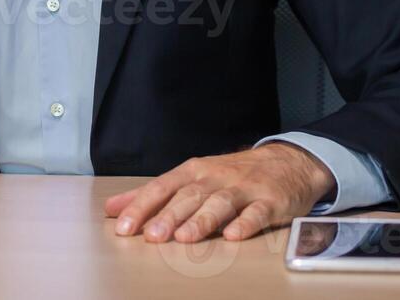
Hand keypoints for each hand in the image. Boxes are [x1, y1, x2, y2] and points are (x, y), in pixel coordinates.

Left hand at [103, 143, 334, 242]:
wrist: (286, 162)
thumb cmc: (232, 174)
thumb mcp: (191, 177)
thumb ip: (152, 195)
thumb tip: (113, 208)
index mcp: (193, 172)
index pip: (162, 188)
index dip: (142, 206)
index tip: (123, 226)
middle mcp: (215, 178)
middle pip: (189, 196)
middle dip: (168, 216)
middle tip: (151, 236)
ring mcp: (244, 189)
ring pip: (220, 203)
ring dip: (202, 220)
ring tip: (185, 238)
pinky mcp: (270, 201)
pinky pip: (257, 213)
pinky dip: (245, 224)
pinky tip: (233, 235)